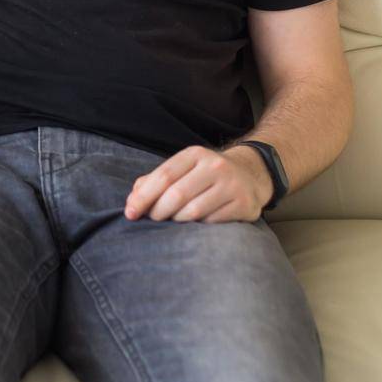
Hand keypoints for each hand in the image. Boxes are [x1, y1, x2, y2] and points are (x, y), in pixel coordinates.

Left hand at [124, 144, 270, 223]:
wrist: (251, 175)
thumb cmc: (206, 175)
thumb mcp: (182, 169)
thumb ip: (154, 181)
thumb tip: (131, 202)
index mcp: (195, 155)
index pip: (164, 176)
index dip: (143, 197)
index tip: (130, 213)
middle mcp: (215, 166)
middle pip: (177, 195)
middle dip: (158, 212)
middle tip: (153, 220)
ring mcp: (232, 185)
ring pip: (193, 211)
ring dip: (177, 221)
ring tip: (174, 221)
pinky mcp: (244, 204)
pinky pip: (211, 222)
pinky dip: (198, 226)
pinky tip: (196, 223)